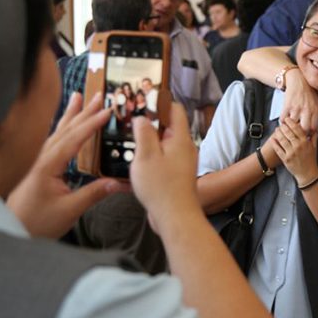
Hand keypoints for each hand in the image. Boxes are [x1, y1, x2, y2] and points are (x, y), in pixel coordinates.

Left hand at [7, 92, 126, 237]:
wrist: (9, 229)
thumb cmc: (37, 222)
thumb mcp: (70, 209)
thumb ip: (94, 193)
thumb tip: (119, 183)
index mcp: (48, 164)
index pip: (74, 138)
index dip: (92, 123)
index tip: (108, 111)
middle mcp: (40, 157)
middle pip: (66, 128)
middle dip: (83, 111)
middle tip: (98, 95)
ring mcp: (36, 160)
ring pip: (57, 131)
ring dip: (71, 114)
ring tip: (78, 96)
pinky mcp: (35, 166)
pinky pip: (52, 139)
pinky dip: (61, 127)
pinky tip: (63, 123)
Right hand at [130, 102, 198, 233]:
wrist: (176, 217)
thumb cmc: (162, 188)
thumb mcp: (146, 155)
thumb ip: (144, 133)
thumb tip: (142, 118)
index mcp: (180, 138)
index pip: (175, 109)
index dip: (159, 101)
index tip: (142, 100)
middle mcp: (185, 148)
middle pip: (169, 126)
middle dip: (151, 122)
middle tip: (132, 121)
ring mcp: (183, 162)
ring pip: (166, 143)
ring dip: (151, 140)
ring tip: (132, 140)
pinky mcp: (178, 175)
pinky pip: (165, 158)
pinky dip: (153, 155)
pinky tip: (139, 161)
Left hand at [270, 117, 317, 184]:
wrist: (308, 173)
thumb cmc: (311, 160)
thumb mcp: (314, 147)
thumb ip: (314, 136)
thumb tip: (314, 128)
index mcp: (305, 142)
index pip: (297, 128)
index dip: (291, 122)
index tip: (287, 119)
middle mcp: (298, 146)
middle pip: (288, 133)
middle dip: (283, 126)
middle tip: (281, 124)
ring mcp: (291, 153)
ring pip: (282, 139)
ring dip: (278, 133)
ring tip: (276, 130)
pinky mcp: (285, 159)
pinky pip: (278, 149)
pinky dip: (274, 143)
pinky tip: (272, 139)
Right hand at [281, 71, 317, 135]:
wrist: (298, 80)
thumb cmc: (308, 92)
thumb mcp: (317, 103)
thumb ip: (316, 116)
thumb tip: (315, 130)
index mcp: (315, 110)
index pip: (314, 129)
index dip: (309, 136)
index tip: (306, 138)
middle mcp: (307, 110)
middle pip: (303, 130)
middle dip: (299, 135)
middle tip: (296, 136)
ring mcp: (297, 108)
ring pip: (292, 126)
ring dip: (289, 129)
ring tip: (288, 130)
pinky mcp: (287, 105)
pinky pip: (283, 119)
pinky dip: (282, 122)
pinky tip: (284, 122)